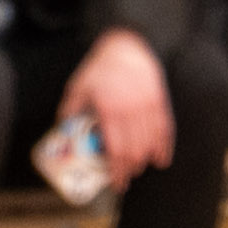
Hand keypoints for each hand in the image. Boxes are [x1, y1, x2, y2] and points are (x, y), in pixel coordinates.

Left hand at [64, 29, 174, 185]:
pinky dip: (164, 146)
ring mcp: (147, 104)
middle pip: (134, 150)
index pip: (116, 148)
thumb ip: (70, 108)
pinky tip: (162, 159)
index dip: (117, 169)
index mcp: (109, 108)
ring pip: (150, 142)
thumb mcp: (79, 86)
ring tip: (139, 169)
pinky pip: (164, 128)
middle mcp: (130, 109)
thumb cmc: (100, 67)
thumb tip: (63, 128)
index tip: (116, 182)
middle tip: (125, 179)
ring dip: (146, 160)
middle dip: (130, 169)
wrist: (127, 45)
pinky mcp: (159, 100)